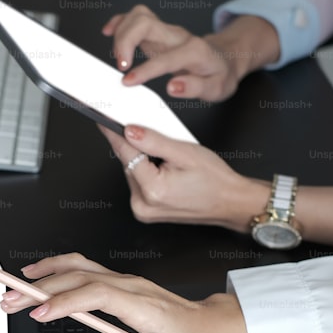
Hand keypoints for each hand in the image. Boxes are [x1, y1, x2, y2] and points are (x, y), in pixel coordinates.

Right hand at [0, 252, 248, 332]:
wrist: (210, 327)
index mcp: (141, 306)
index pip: (95, 294)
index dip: (64, 301)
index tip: (37, 314)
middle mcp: (130, 286)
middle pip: (77, 276)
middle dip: (38, 289)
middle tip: (8, 302)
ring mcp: (124, 280)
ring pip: (78, 266)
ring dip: (43, 274)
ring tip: (14, 287)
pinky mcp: (118, 282)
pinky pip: (83, 267)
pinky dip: (57, 269)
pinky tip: (39, 276)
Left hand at [100, 123, 266, 230]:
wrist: (229, 202)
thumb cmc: (215, 180)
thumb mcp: (185, 152)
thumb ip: (154, 141)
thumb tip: (130, 130)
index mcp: (152, 190)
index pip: (125, 153)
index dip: (114, 133)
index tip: (103, 119)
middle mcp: (142, 205)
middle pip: (127, 163)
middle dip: (137, 147)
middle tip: (158, 138)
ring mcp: (143, 211)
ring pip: (132, 173)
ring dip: (143, 160)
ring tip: (169, 160)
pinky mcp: (145, 212)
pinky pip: (138, 183)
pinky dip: (146, 172)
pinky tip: (164, 170)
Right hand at [102, 5, 242, 101]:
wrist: (225, 60)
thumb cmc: (219, 75)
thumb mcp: (216, 88)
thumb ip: (195, 88)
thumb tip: (173, 87)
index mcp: (194, 51)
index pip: (165, 56)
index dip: (144, 69)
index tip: (128, 81)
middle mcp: (178, 36)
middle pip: (146, 23)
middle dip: (126, 41)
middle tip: (120, 66)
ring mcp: (166, 32)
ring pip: (139, 16)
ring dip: (121, 31)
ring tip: (116, 55)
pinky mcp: (157, 32)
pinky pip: (136, 18)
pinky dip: (119, 22)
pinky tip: (109, 32)